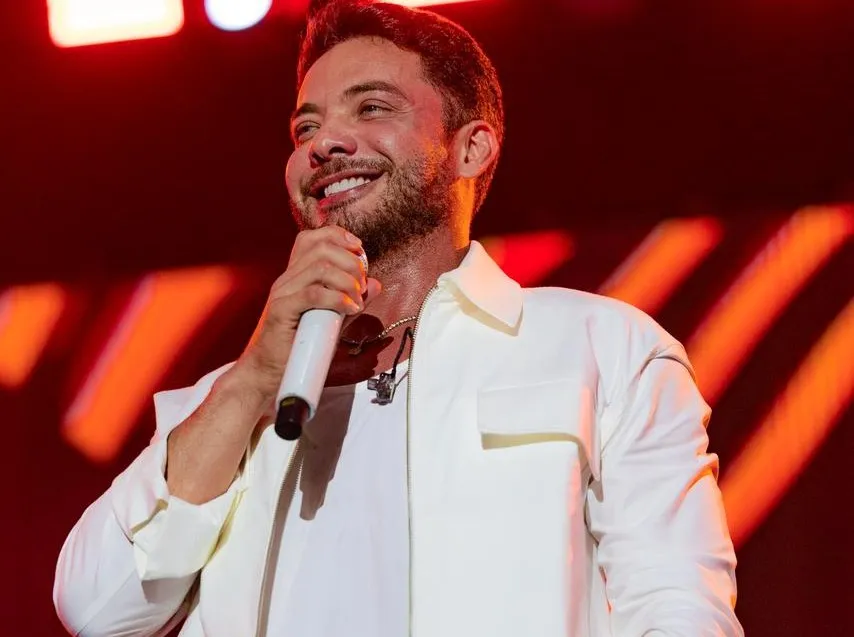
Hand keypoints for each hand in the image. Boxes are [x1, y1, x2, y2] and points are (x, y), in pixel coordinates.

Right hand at [234, 226, 381, 399]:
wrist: (268, 373)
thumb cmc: (298, 348)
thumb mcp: (332, 319)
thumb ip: (351, 300)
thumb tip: (375, 284)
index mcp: (295, 276)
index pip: (312, 238)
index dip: (339, 237)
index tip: (360, 254)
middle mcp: (287, 279)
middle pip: (321, 248)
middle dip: (351, 262)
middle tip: (361, 285)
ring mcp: (282, 293)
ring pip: (320, 267)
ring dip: (348, 281)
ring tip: (356, 300)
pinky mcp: (281, 310)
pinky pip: (313, 294)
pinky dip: (338, 298)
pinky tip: (350, 309)